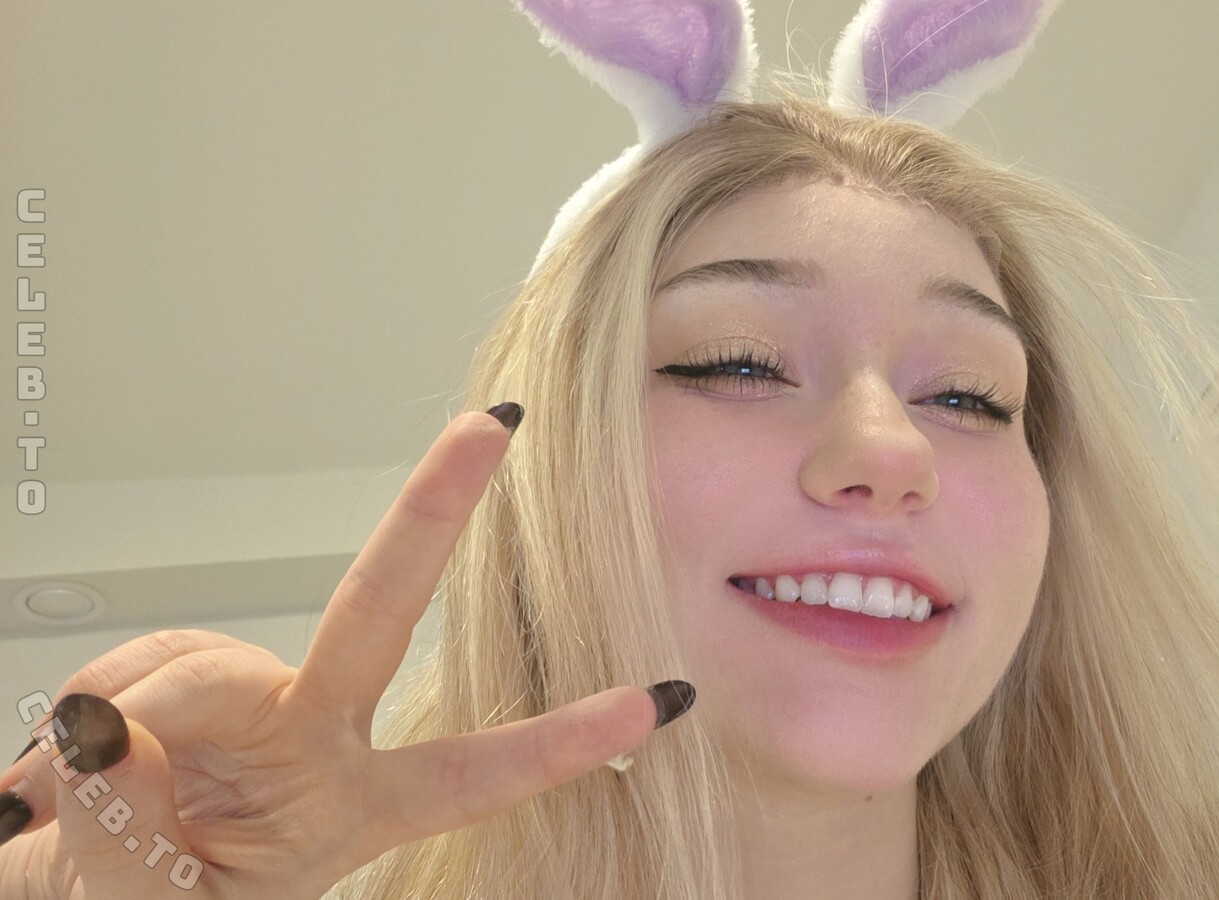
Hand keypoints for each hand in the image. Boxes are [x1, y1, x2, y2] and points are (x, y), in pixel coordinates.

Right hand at [0, 405, 694, 898]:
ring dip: (119, 724)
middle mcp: (314, 737)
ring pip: (183, 669)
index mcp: (350, 807)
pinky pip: (124, 673)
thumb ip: (132, 833)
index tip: (661, 700)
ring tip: (72, 804)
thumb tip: (110, 733)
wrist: (71, 895)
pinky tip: (65, 764)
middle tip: (491, 425)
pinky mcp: (173, 679)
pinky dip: (85, 715)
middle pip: (375, 613)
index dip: (567, 736)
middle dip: (432, 513)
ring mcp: (246, 702)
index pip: (475, 772)